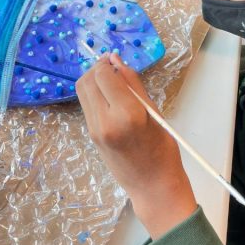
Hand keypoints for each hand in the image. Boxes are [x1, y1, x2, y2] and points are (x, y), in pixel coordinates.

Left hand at [76, 53, 196, 237]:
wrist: (151, 185)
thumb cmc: (163, 150)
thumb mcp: (154, 112)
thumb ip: (133, 85)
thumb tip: (115, 60)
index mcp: (126, 114)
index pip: (104, 76)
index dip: (107, 63)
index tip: (116, 59)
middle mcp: (104, 121)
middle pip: (87, 81)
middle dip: (97, 68)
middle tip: (112, 66)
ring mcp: (93, 128)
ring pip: (82, 91)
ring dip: (92, 79)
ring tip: (111, 80)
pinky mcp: (89, 133)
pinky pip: (86, 104)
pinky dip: (93, 93)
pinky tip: (108, 95)